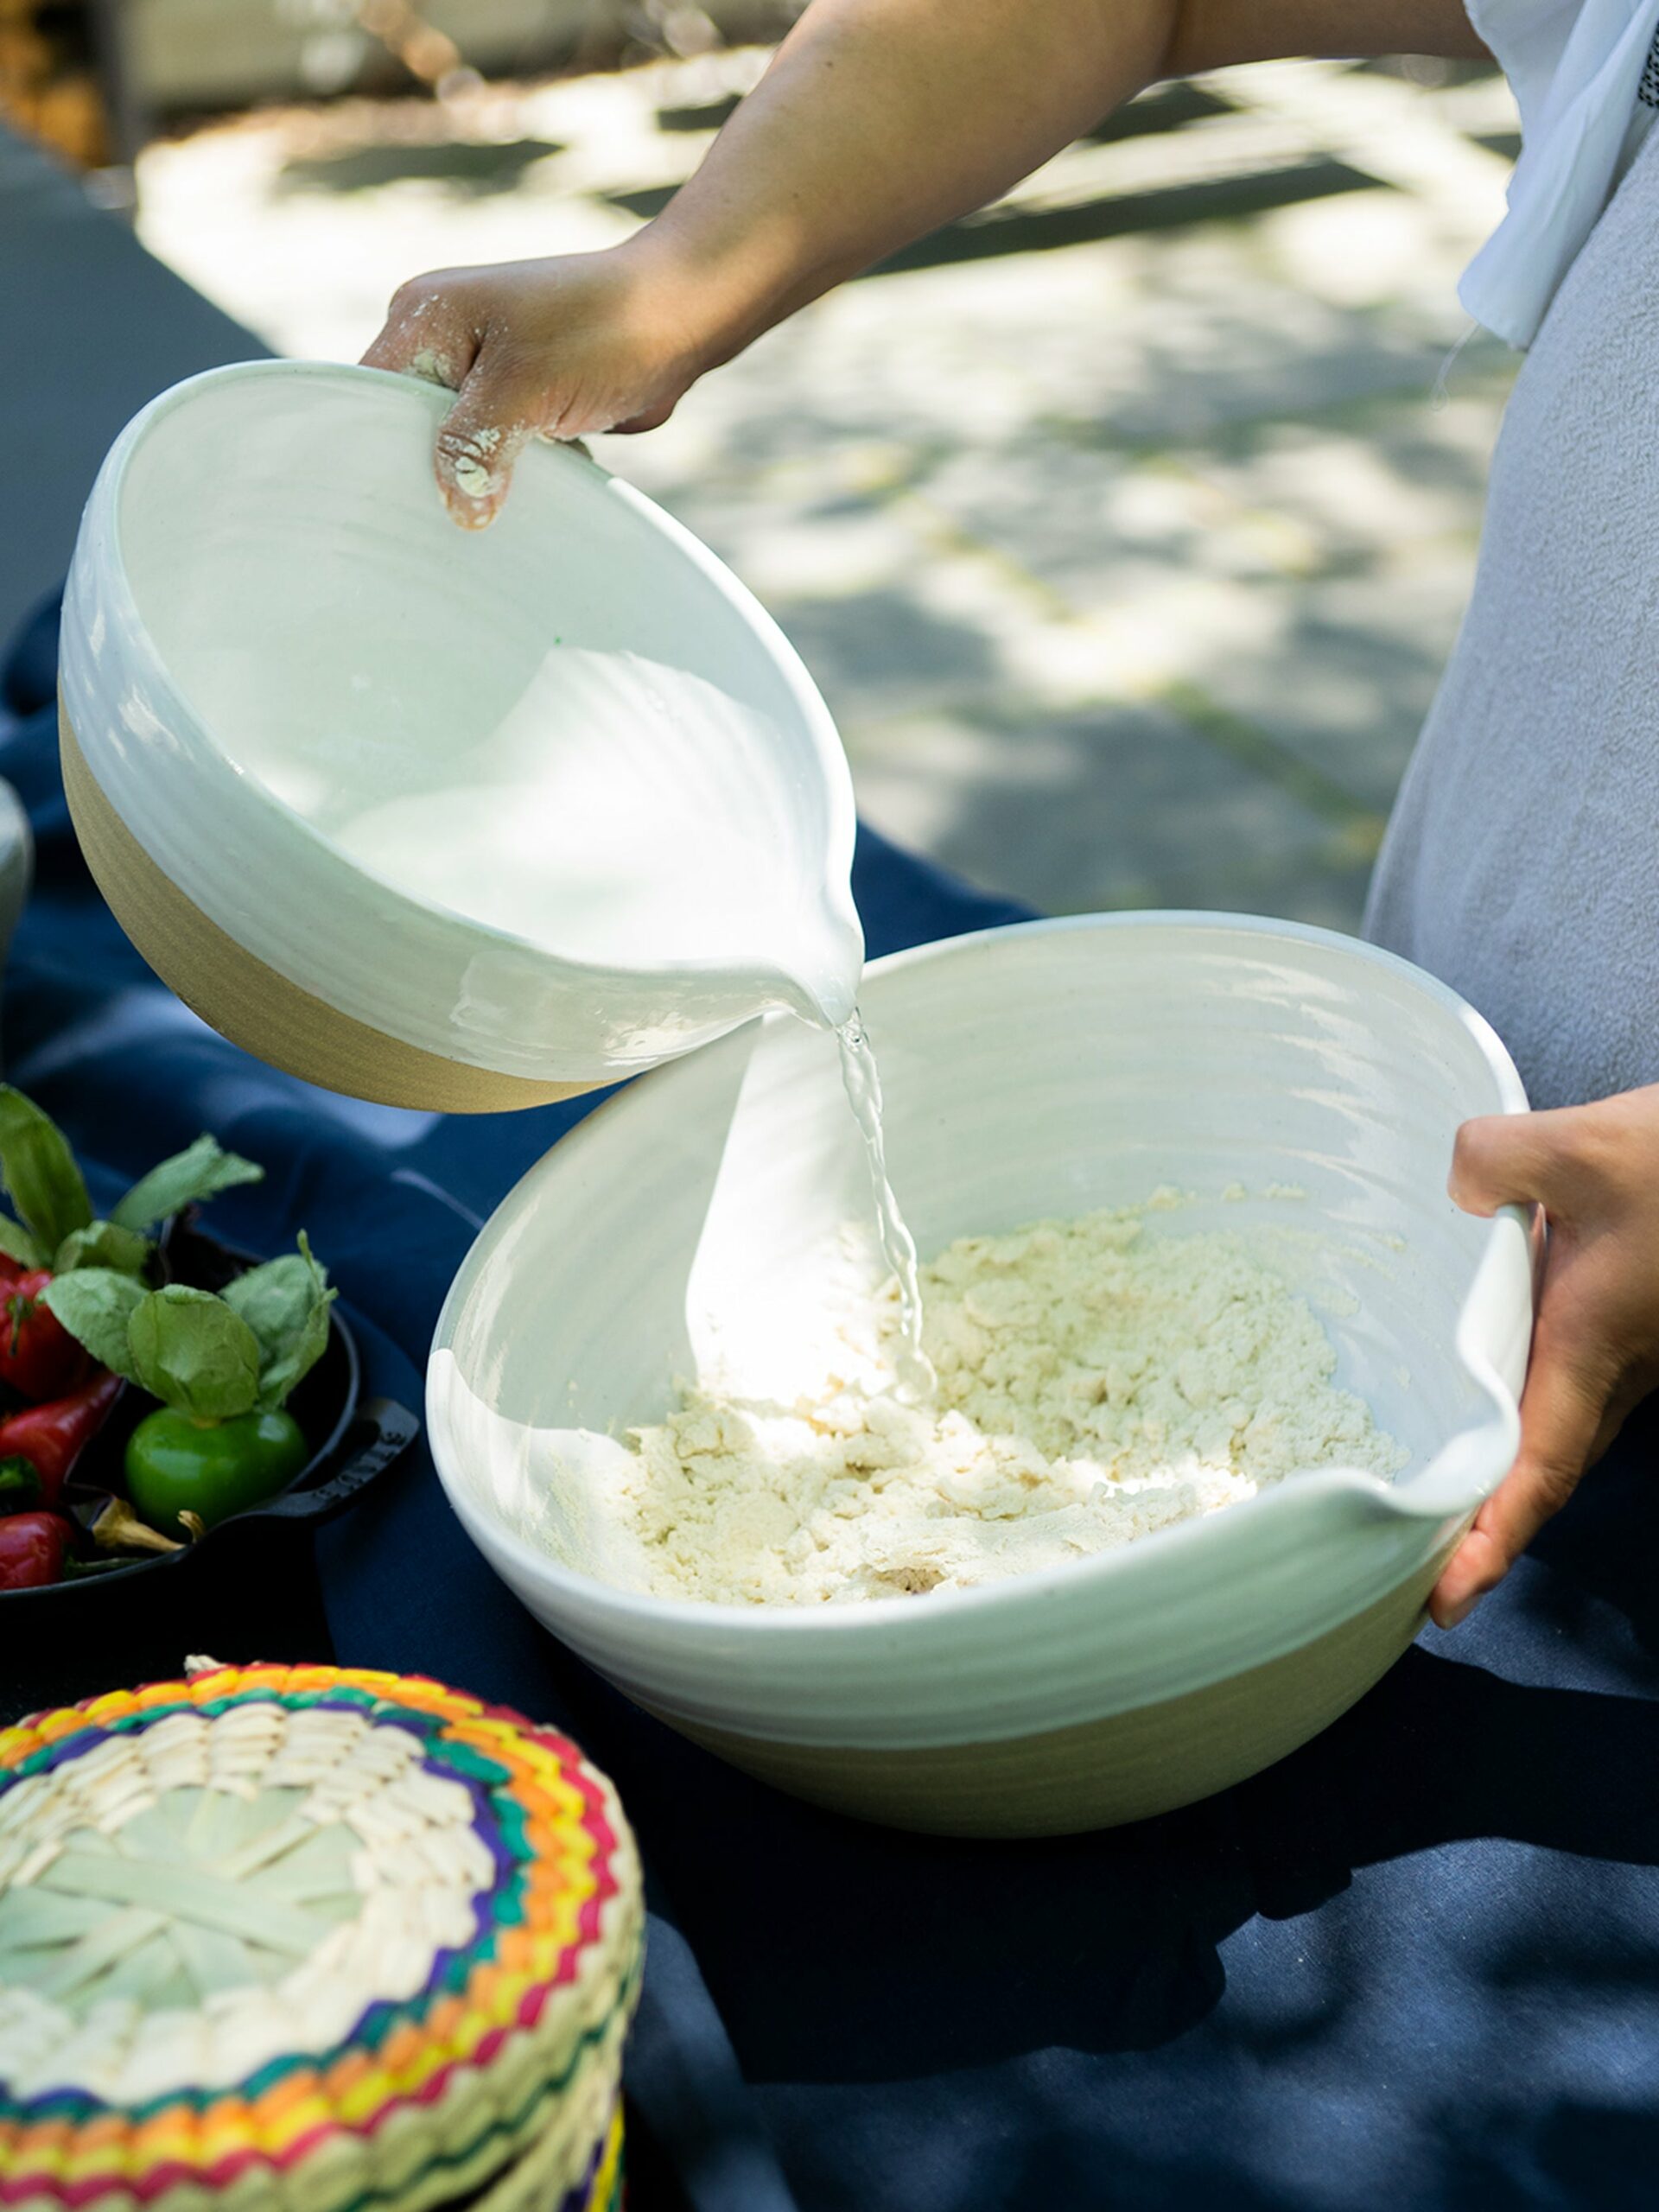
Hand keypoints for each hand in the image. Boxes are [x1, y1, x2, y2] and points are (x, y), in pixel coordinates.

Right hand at [361, 238, 711, 527]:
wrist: (685, 315)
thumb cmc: (604, 329)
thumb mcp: (525, 386)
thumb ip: (475, 445)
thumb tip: (458, 512)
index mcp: (424, 317)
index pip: (371, 396)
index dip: (375, 452)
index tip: (389, 511)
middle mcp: (447, 341)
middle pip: (412, 428)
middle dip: (432, 474)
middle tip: (443, 530)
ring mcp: (487, 371)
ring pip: (460, 447)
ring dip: (479, 482)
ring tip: (481, 527)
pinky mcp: (525, 400)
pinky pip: (501, 453)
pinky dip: (514, 478)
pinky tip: (521, 509)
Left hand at [1432, 1083, 1658, 1626]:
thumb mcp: (1582, 1147)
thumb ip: (1495, 1162)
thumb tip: (1455, 1184)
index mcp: (1593, 1345)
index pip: (1535, 1468)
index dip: (1491, 1541)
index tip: (1448, 1602)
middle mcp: (1623, 1366)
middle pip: (1547, 1464)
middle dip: (1490, 1516)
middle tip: (1419, 1551)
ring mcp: (1644, 1351)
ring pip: (1570, 1420)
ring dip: (1512, 1451)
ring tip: (1436, 1469)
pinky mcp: (1650, 1322)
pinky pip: (1585, 1373)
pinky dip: (1535, 1386)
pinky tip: (1487, 1355)